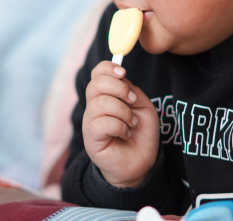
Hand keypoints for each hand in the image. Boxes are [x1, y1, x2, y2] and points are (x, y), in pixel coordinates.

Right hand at [82, 60, 159, 187]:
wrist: (140, 163)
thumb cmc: (140, 133)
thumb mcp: (142, 106)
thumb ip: (131, 90)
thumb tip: (121, 79)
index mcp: (105, 95)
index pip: (97, 73)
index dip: (107, 68)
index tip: (123, 73)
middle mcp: (94, 106)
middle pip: (96, 84)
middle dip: (119, 88)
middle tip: (132, 101)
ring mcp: (90, 122)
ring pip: (101, 103)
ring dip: (123, 111)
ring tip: (131, 122)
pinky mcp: (91, 138)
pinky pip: (102, 123)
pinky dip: (119, 126)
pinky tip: (125, 133)